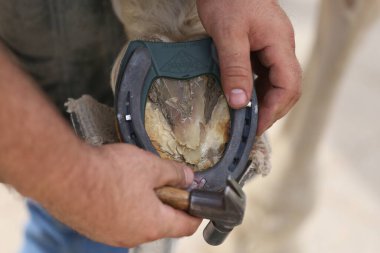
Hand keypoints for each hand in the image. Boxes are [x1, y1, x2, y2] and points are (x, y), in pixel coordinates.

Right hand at [0, 40, 199, 247]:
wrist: (64, 175)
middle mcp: (133, 236)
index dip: (196, 213)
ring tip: (138, 182)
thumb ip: (175, 174)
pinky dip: (124, 207)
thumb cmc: (108, 172)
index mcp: (153, 224)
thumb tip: (189, 178)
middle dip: (168, 204)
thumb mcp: (151, 167)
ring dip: (145, 205)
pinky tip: (116, 188)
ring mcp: (111, 235)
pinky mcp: (94, 228)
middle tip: (166, 184)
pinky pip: (118, 220)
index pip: (186, 226)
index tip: (199, 203)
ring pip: (139, 222)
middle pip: (162, 224)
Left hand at [196, 0, 301, 134]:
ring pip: (275, 83)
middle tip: (250, 128)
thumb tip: (240, 103)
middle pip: (286, 88)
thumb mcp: (228, 35)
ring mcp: (272, 47)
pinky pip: (263, 74)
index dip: (273, 110)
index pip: (289, 86)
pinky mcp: (261, 47)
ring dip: (263, 102)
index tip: (255, 127)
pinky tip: (242, 97)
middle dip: (270, 110)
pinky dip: (255, 90)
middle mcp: (281, 48)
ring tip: (245, 119)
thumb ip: (235, 68)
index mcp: (280, 44)